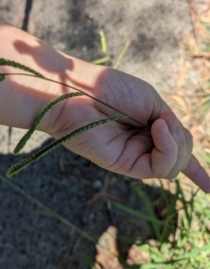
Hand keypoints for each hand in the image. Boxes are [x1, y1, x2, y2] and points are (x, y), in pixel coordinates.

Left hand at [47, 66, 209, 192]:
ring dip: (176, 143)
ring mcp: (133, 155)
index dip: (194, 167)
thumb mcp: (151, 101)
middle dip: (181, 139)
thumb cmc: (111, 89)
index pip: (174, 149)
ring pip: (173, 165)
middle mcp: (141, 144)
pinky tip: (158, 129)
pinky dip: (167, 148)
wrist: (79, 92)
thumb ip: (168, 126)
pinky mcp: (124, 164)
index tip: (208, 187)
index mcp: (148, 128)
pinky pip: (159, 167)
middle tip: (161, 121)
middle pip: (179, 155)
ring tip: (157, 124)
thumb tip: (177, 144)